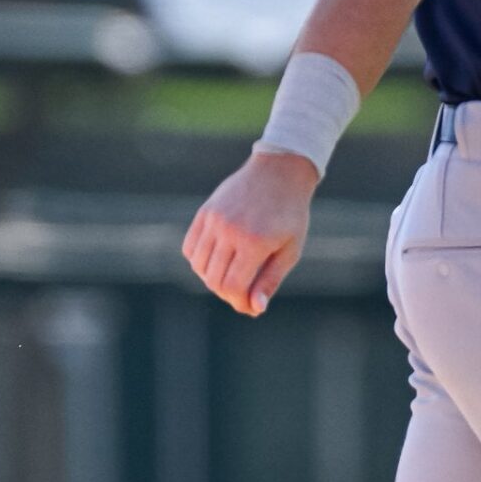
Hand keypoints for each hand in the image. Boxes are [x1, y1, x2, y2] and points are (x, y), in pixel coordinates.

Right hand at [182, 151, 319, 316]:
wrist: (278, 172)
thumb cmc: (289, 215)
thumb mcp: (290, 250)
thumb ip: (270, 280)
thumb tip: (254, 308)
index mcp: (255, 242)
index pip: (233, 287)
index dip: (239, 303)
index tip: (249, 306)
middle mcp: (230, 231)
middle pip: (214, 280)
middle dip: (227, 294)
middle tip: (242, 294)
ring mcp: (214, 221)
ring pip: (199, 266)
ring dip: (212, 279)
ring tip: (231, 275)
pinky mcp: (204, 213)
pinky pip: (190, 248)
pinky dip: (199, 262)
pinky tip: (217, 261)